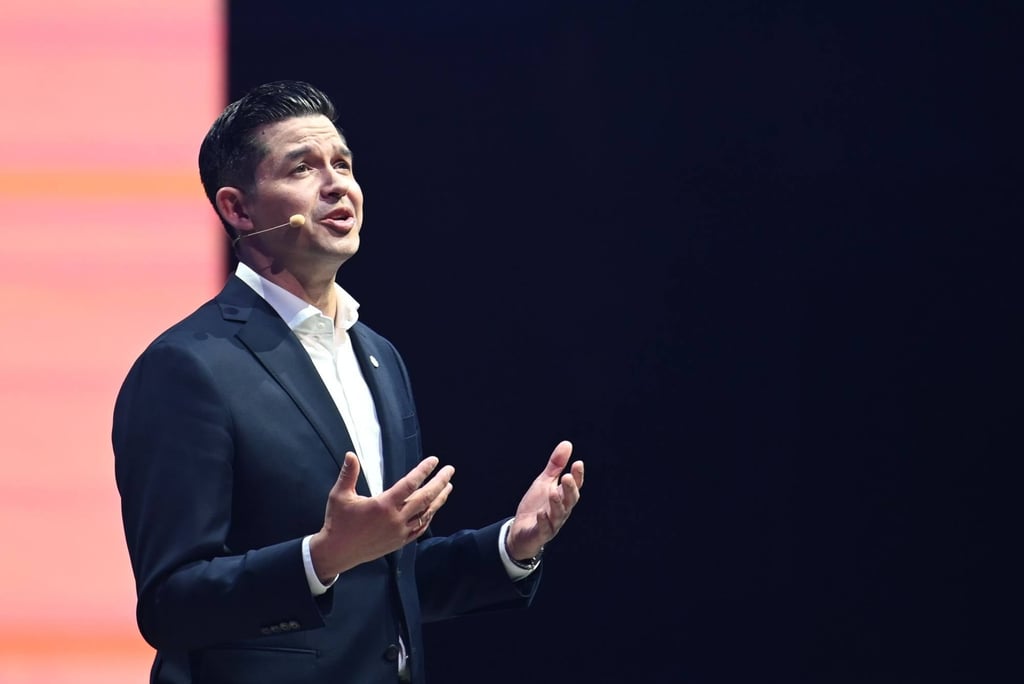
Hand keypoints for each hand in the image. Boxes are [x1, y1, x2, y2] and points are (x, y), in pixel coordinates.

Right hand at [309, 452, 453, 580]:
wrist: (337, 552)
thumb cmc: (338, 522)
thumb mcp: (339, 495)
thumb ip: (348, 474)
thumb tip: (350, 454)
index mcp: (383, 505)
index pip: (410, 484)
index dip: (424, 471)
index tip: (434, 460)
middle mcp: (395, 519)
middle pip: (425, 498)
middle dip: (439, 482)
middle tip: (450, 470)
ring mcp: (399, 532)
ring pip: (426, 513)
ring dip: (439, 499)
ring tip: (448, 487)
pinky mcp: (399, 541)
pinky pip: (420, 528)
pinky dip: (429, 516)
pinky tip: (434, 509)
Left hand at [505, 440, 583, 561]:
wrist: (522, 531)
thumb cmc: (536, 505)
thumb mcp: (544, 482)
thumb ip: (556, 465)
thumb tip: (567, 443)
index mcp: (563, 497)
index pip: (574, 486)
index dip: (577, 476)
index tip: (578, 463)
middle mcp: (561, 511)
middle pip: (570, 500)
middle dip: (569, 489)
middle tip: (567, 477)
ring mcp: (552, 523)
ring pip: (558, 515)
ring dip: (557, 504)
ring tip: (554, 493)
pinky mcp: (540, 534)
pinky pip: (544, 528)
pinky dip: (543, 521)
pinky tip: (541, 513)